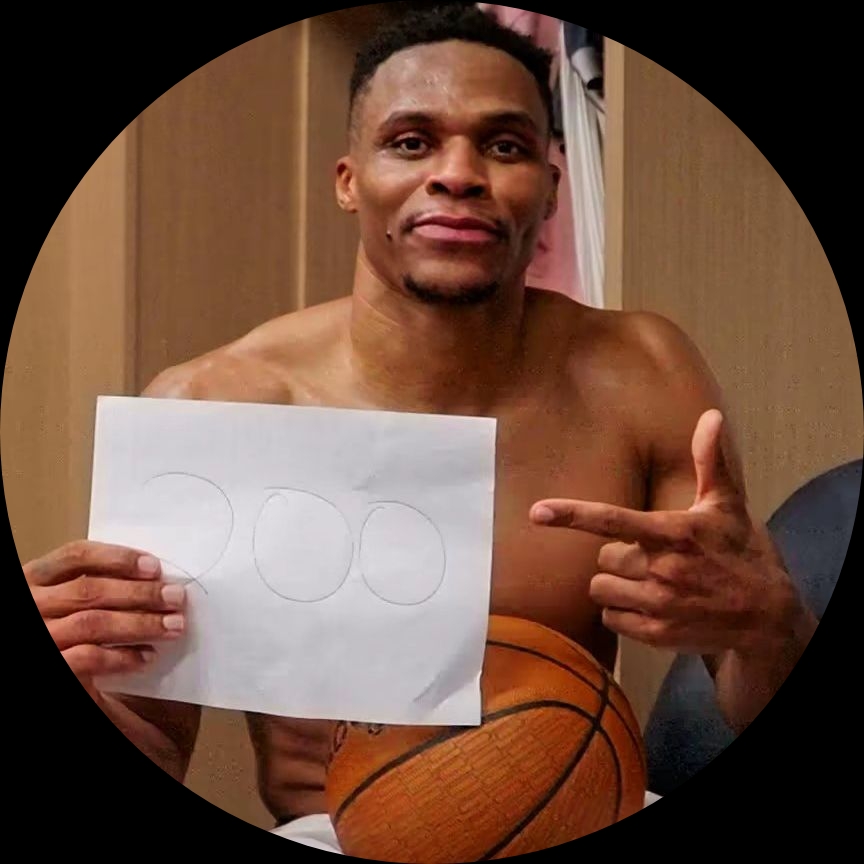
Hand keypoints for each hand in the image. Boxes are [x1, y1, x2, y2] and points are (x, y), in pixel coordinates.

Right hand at [25, 541, 186, 697]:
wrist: (65, 671)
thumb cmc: (65, 632)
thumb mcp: (67, 601)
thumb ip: (97, 586)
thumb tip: (152, 574)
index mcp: (35, 579)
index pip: (76, 555)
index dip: (118, 557)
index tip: (155, 566)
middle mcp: (31, 606)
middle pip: (90, 590)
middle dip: (140, 593)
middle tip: (176, 597)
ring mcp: (40, 638)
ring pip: (92, 623)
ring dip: (140, 623)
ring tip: (174, 625)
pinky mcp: (52, 668)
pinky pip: (88, 659)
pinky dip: (122, 656)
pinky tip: (147, 656)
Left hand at [529, 409, 802, 657]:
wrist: (767, 618)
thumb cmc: (741, 553)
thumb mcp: (727, 505)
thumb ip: (709, 461)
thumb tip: (712, 416)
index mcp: (673, 532)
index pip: (612, 520)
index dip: (571, 515)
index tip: (537, 512)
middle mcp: (662, 569)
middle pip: (602, 558)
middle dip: (619, 557)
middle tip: (651, 557)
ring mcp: (658, 605)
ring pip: (601, 589)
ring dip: (617, 585)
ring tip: (650, 582)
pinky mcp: (656, 634)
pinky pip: (611, 618)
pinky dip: (622, 612)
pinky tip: (651, 606)